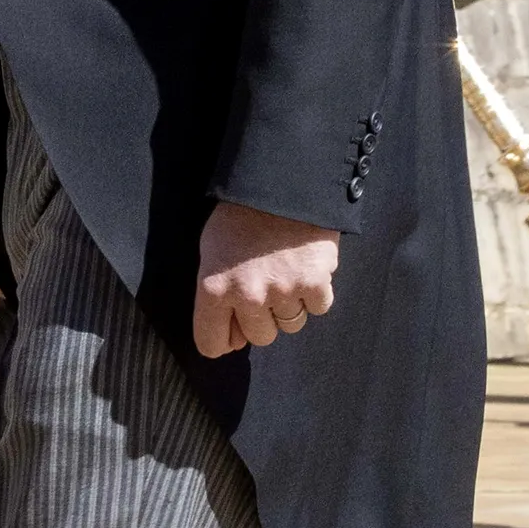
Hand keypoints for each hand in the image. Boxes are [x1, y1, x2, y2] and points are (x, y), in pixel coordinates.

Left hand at [193, 200, 338, 356]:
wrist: (280, 183)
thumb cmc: (240, 214)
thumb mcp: (211, 248)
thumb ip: (217, 293)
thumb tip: (231, 337)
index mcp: (213, 288)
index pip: (211, 343)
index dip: (222, 339)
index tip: (230, 332)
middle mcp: (248, 296)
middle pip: (259, 337)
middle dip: (261, 318)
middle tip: (263, 285)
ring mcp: (283, 292)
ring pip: (290, 326)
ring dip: (289, 305)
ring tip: (284, 270)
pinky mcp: (315, 284)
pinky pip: (317, 308)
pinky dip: (314, 292)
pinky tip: (304, 266)